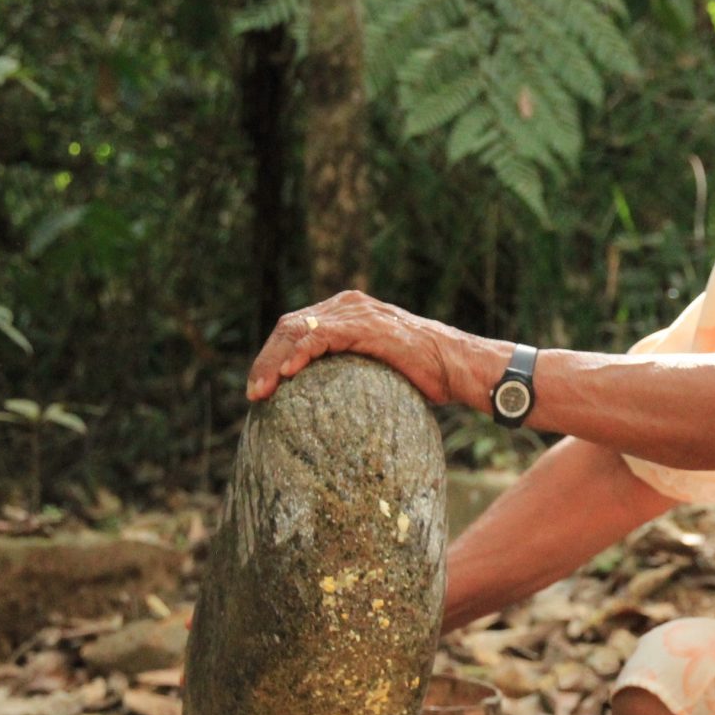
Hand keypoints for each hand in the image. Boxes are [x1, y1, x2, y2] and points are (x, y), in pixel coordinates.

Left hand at [245, 292, 490, 406]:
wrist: (461, 367)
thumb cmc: (429, 376)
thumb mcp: (381, 371)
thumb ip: (353, 372)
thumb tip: (329, 408)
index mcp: (349, 313)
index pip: (296, 329)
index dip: (272, 357)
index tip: (261, 390)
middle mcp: (349, 305)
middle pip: (289, 326)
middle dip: (265, 360)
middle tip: (254, 394)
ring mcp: (357, 313)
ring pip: (297, 329)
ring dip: (273, 361)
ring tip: (261, 390)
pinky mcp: (366, 325)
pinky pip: (321, 336)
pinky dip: (300, 354)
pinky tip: (289, 375)